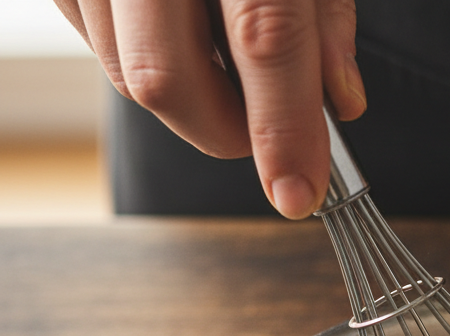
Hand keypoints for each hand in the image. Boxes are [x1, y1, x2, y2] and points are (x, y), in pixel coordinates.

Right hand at [53, 0, 365, 218]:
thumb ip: (324, 14)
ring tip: (221, 55)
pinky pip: (98, 47)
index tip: (299, 194)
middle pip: (168, 79)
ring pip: (129, 75)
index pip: (263, 38)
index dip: (282, 129)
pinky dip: (147, 61)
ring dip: (190, 97)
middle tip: (264, 125)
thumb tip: (341, 102)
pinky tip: (177, 27)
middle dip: (226, 131)